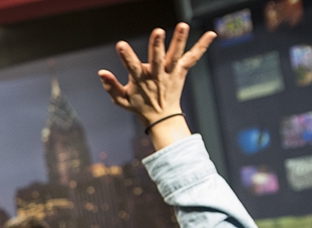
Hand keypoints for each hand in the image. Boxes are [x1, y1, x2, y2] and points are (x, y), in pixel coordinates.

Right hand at [97, 23, 215, 148]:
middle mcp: (157, 75)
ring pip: (175, 56)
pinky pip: (193, 58)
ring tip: (183, 25)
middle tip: (158, 31)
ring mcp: (171, 73)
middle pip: (158, 59)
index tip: (121, 45)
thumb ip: (111, 86)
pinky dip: (202, 46)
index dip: (126, 56)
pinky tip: (212, 33)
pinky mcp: (181, 72)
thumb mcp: (121, 99)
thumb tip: (101, 72)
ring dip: (179, 40)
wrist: (162, 117)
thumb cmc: (139, 105)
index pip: (131, 66)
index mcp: (140, 80)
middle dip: (157, 46)